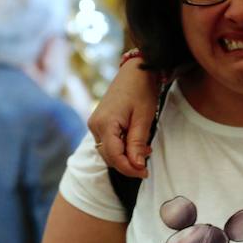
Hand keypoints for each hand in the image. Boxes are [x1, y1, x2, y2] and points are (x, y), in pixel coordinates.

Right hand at [87, 56, 158, 177]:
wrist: (135, 70)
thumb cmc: (141, 90)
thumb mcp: (144, 118)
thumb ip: (138, 143)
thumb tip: (137, 166)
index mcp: (105, 124)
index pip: (114, 156)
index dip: (129, 169)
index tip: (145, 173)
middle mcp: (95, 125)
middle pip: (109, 155)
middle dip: (128, 163)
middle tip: (147, 165)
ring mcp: (96, 123)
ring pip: (108, 150)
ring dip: (125, 156)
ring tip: (145, 150)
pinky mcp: (100, 121)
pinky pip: (108, 141)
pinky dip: (122, 146)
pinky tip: (137, 143)